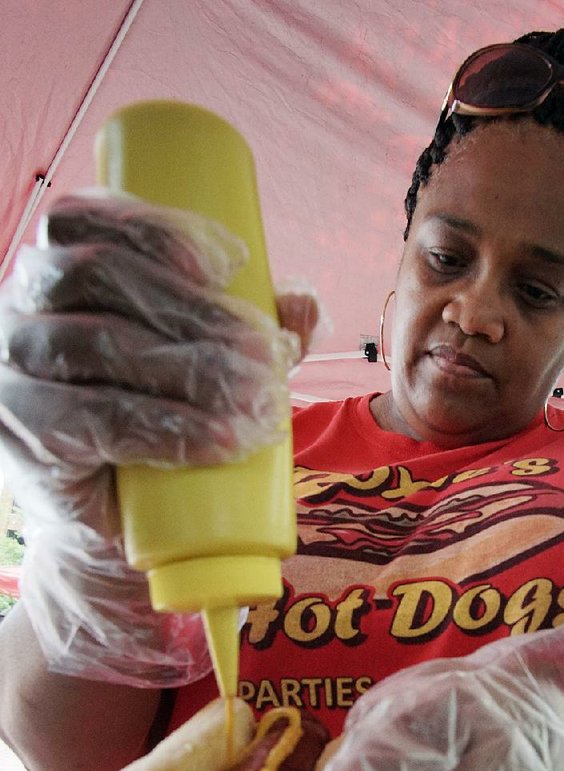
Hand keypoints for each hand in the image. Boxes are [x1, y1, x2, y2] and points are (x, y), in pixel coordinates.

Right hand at [0, 191, 319, 683]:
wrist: (114, 527)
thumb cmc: (158, 431)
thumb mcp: (209, 372)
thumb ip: (249, 333)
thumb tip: (303, 306)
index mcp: (54, 274)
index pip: (84, 219)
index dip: (155, 230)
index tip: (230, 265)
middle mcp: (18, 309)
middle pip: (97, 275)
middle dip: (195, 310)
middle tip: (266, 354)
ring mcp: (12, 371)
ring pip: (96, 343)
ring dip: (190, 369)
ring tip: (256, 402)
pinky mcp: (25, 436)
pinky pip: (95, 419)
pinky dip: (168, 428)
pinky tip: (220, 441)